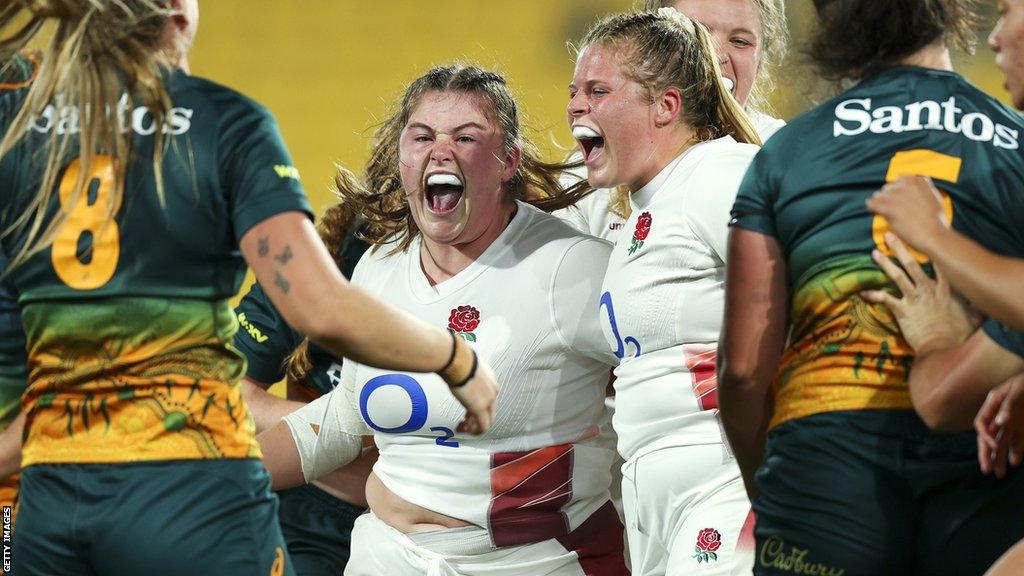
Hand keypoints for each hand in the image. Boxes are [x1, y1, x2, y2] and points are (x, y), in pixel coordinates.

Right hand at [450, 358, 497, 434]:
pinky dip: (473, 431)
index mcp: (491, 381)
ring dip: (473, 427)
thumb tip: (458, 372)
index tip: (466, 410)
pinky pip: (482, 426)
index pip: (488, 399)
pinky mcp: (480, 408)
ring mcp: (488, 401)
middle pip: (489, 411)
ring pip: (487, 421)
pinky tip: (463, 429)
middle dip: (475, 418)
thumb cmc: (459, 360)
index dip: (476, 406)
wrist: (458, 361)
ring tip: (462, 427)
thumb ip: (467, 374)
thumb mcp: (468, 368)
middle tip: (464, 421)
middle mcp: (493, 391)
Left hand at [860, 233, 977, 352]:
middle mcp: (928, 289)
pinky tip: (862, 292)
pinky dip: (873, 294)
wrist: (943, 346)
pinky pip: (884, 298)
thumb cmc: (960, 334)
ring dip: (885, 263)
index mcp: (946, 288)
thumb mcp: (974, 317)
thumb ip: (976, 306)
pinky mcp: (902, 309)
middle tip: (889, 235)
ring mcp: (914, 298)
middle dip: (900, 248)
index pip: (938, 263)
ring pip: (897, 275)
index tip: (923, 236)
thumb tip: (985, 303)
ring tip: (874, 252)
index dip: (931, 249)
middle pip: (912, 264)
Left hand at [866, 175, 949, 255]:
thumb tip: (920, 176)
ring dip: (881, 205)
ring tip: (890, 215)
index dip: (898, 193)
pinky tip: (878, 214)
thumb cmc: (936, 219)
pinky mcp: (888, 207)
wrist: (934, 235)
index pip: (897, 181)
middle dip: (889, 199)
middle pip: (887, 188)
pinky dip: (873, 209)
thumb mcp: (934, 195)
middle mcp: (905, 183)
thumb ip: (925, 184)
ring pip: (878, 196)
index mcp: (916, 179)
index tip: (902, 203)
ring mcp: (896, 195)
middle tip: (896, 212)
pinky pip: (871, 204)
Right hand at [976, 374, 1023, 477]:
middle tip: (986, 470)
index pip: (982, 424)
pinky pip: (1018, 442)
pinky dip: (1016, 452)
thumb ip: (1008, 405)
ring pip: (1002, 443)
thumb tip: (1000, 422)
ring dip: (1000, 458)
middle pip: (989, 437)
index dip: (986, 436)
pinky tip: (1014, 463)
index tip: (994, 446)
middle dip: (987, 454)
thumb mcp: (1018, 389)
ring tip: (999, 475)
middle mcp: (1000, 416)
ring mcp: (1012, 422)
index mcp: (993, 404)